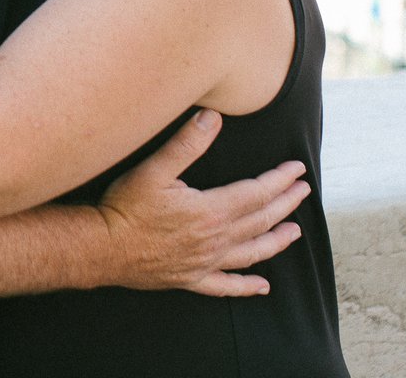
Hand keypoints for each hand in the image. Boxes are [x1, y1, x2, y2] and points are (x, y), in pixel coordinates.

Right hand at [96, 110, 308, 295]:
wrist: (101, 247)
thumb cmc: (125, 207)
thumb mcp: (153, 169)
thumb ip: (186, 144)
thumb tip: (212, 117)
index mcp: (210, 210)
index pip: (257, 193)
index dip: (279, 180)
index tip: (297, 169)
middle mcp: (215, 239)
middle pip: (260, 220)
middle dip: (286, 204)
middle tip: (303, 191)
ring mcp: (205, 262)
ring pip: (252, 253)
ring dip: (276, 241)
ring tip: (295, 232)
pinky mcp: (191, 279)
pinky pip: (226, 286)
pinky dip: (246, 286)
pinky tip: (262, 287)